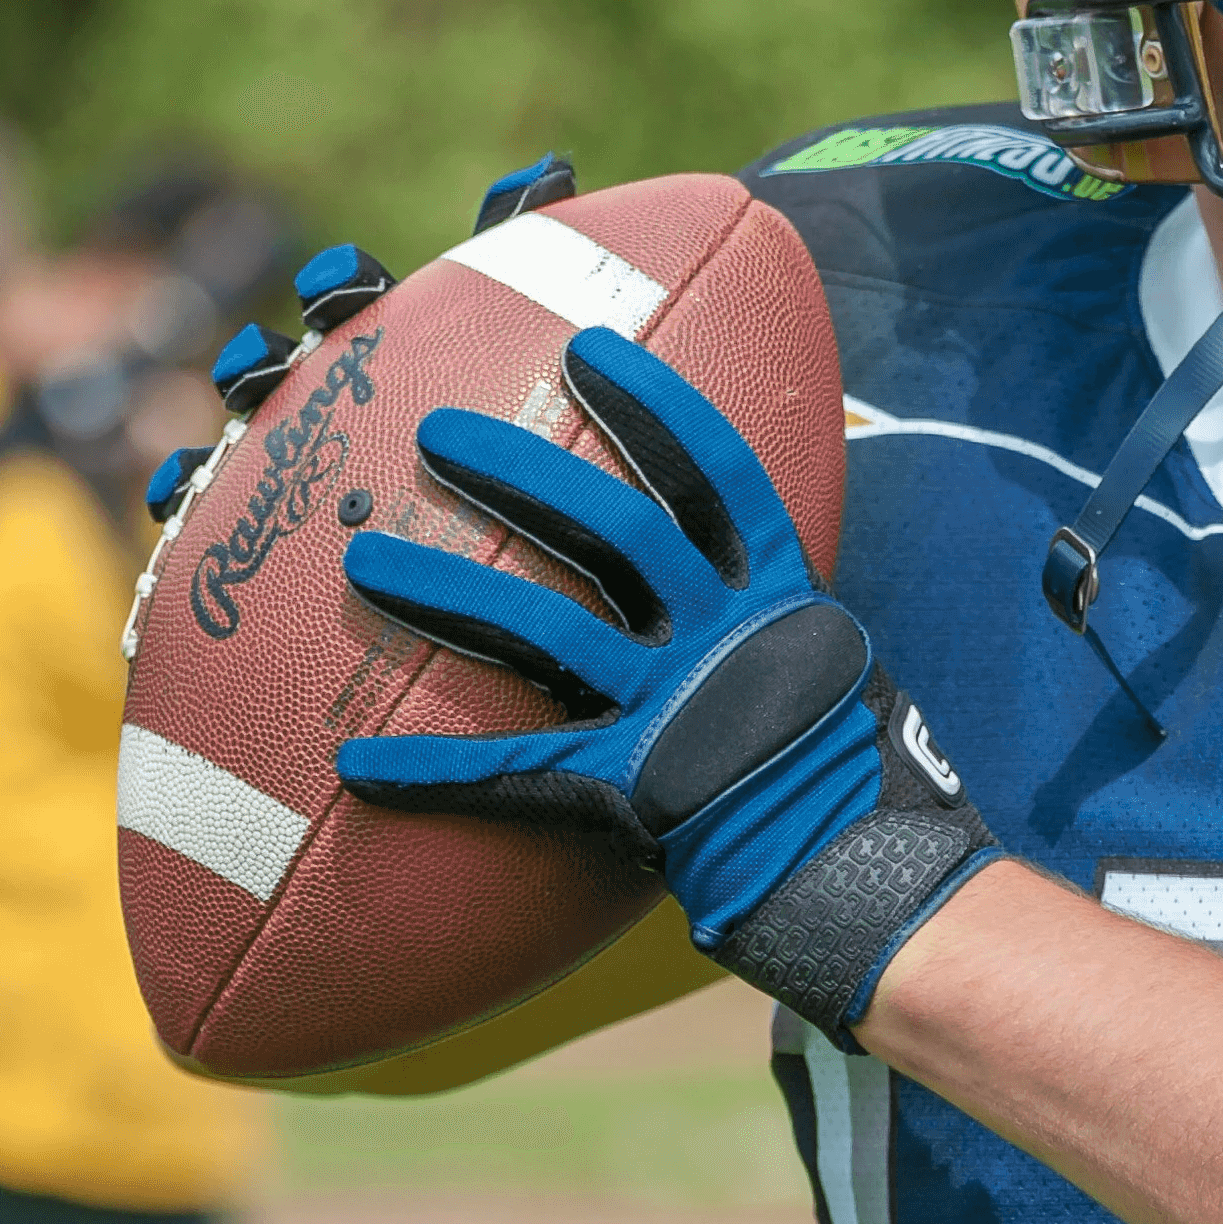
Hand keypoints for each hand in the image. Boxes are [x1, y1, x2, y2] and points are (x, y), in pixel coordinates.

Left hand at [333, 322, 996, 1035]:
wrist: (866, 874)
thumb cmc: (846, 771)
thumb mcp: (827, 664)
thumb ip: (766, 614)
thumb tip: (726, 562)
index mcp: (777, 596)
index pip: (713, 477)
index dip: (653, 408)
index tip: (589, 349)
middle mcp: (723, 638)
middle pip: (610, 528)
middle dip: (520, 471)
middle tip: (438, 432)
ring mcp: (674, 710)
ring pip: (541, 629)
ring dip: (444, 594)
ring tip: (362, 562)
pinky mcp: (632, 789)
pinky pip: (516, 772)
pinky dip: (434, 773)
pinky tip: (356, 766)